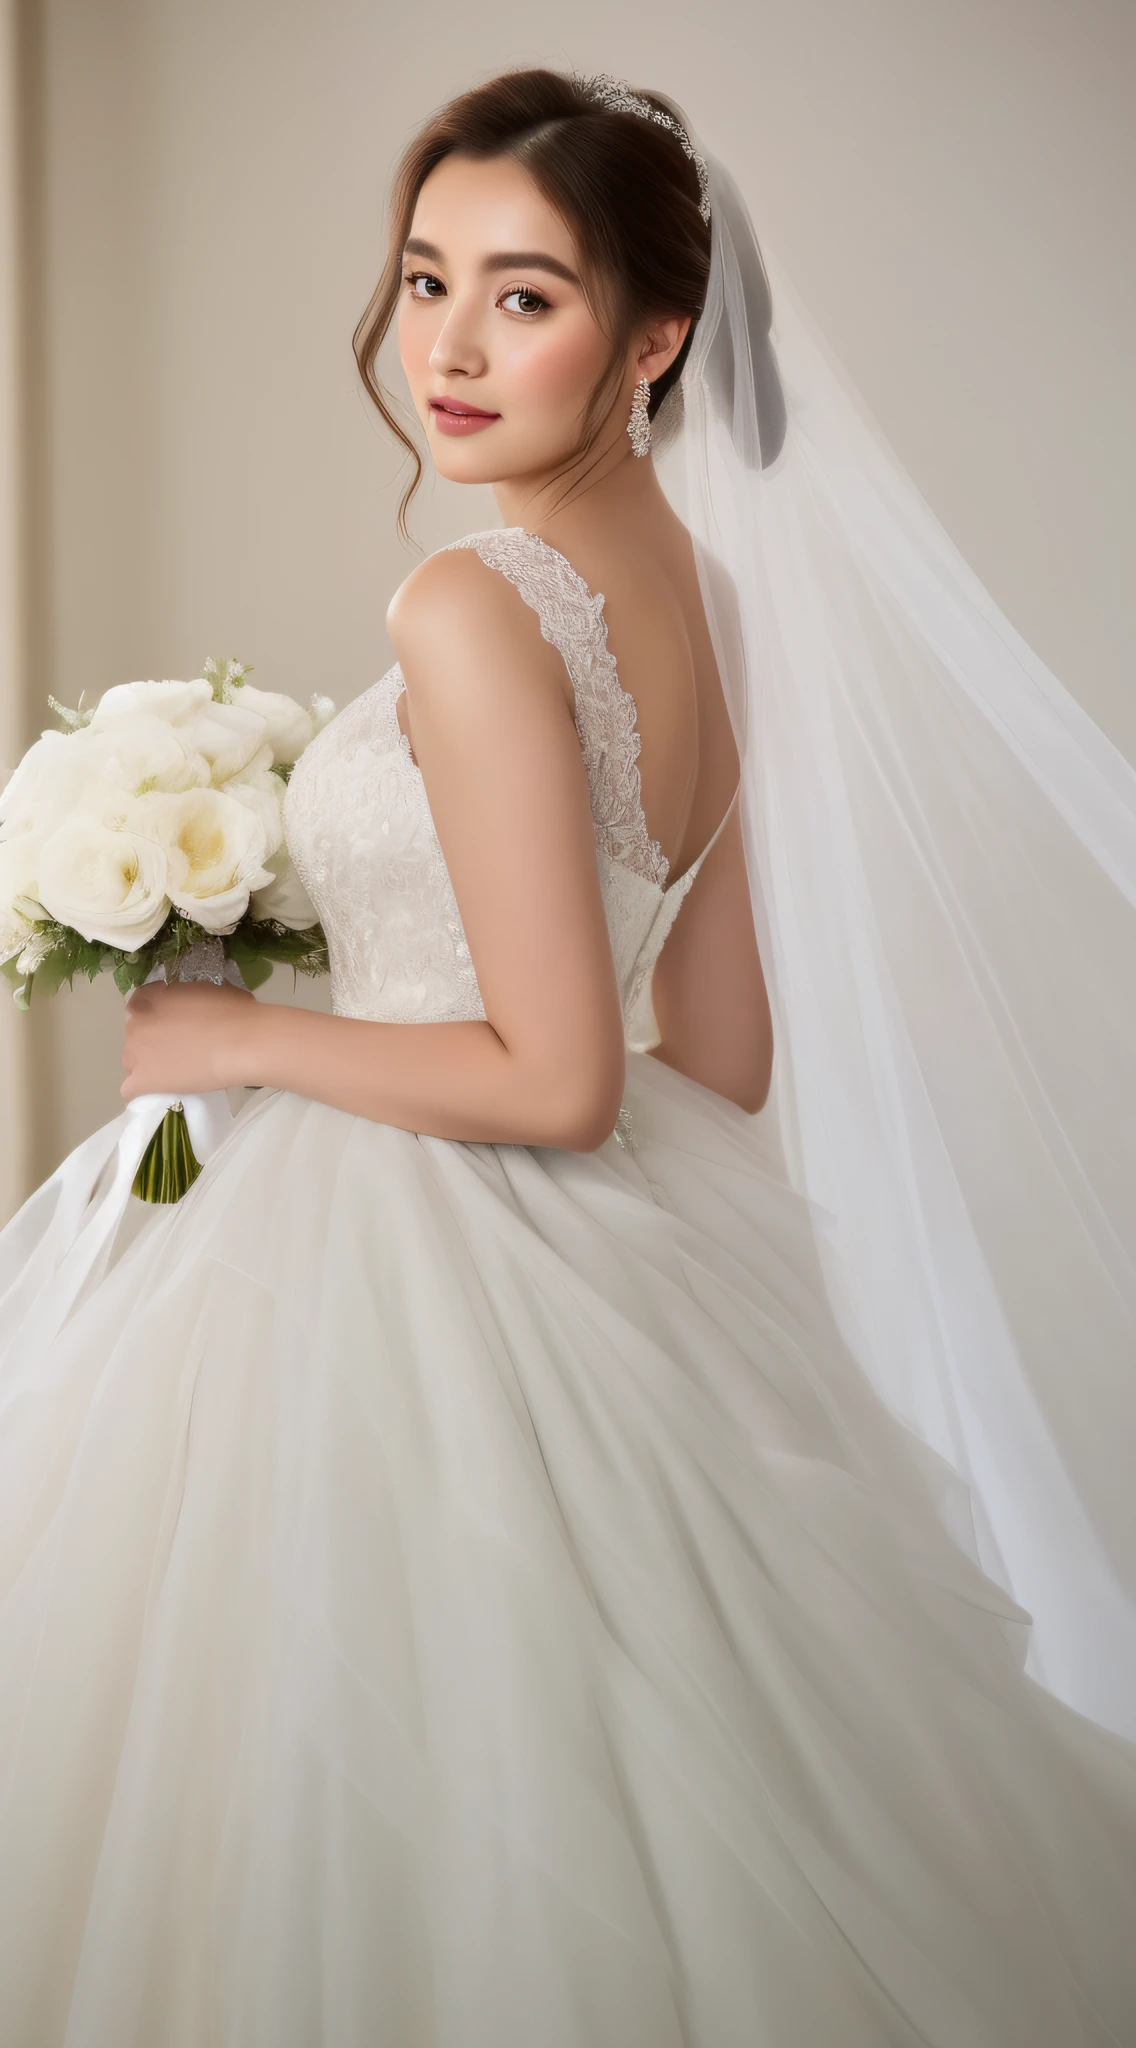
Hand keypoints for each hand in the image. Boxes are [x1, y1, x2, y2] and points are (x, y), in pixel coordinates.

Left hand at [120, 980, 258, 1099]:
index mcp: (150, 1000)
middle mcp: (137, 1025)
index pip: (139, 1003)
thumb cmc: (231, 1012)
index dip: (154, 1011)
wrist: (240, 1043)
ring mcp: (137, 1054)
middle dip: (151, 1038)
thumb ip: (181, 996)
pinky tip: (156, 1090)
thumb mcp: (202, 988)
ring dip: (145, 1064)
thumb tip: (184, 1006)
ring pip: (131, 1061)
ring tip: (171, 1070)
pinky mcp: (143, 1082)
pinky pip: (129, 1089)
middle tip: (178, 1045)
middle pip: (135, 1034)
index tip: (172, 1017)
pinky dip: (140, 1090)